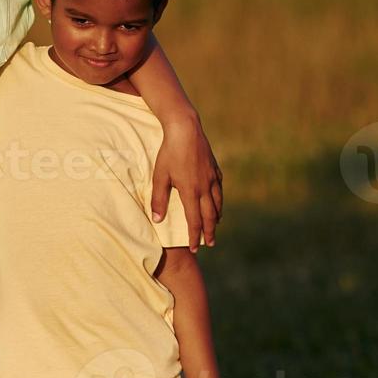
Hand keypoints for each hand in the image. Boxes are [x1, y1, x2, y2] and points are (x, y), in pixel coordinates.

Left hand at [152, 112, 222, 251]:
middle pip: (210, 216)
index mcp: (191, 192)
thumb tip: (157, 220)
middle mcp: (205, 187)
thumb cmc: (169, 152)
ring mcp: (212, 177)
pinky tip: (218, 200)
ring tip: (216, 225)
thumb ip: (159, 199)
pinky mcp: (214, 167)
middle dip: (209, 232)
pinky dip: (219, 198)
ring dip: (216, 216)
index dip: (194, 237)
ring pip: (218, 202)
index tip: (194, 249)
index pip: (194, 221)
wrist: (186, 129)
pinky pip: (219, 188)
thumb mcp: (160, 176)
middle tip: (210, 244)